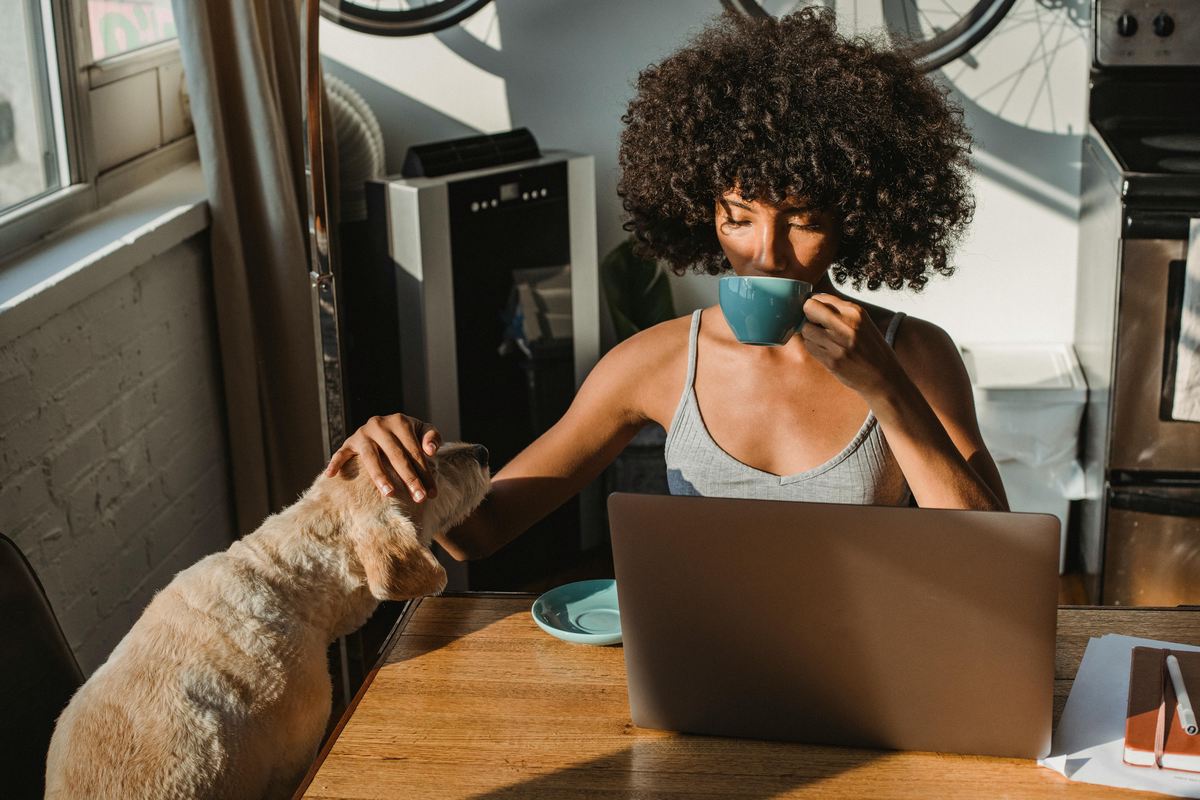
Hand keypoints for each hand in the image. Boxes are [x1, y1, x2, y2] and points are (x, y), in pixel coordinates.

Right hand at [325, 414, 441, 500]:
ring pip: (371, 457)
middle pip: (396, 456)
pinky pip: (340, 453)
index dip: (425, 472)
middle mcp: (379, 425)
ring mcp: (362, 434)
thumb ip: (432, 437)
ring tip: (389, 493)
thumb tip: (431, 450)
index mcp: (400, 421)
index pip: (415, 451)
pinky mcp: (349, 442)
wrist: (387, 427)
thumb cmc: (409, 435)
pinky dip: (335, 463)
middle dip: (409, 479)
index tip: (432, 493)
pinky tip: (332, 476)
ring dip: (380, 476)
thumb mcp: (423, 431)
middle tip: (419, 498)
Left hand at [799, 293, 900, 396]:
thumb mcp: (862, 323)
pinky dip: (813, 348)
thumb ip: (840, 312)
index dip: (814, 306)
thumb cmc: (872, 349)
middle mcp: (847, 325)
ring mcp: (838, 343)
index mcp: (855, 312)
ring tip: (823, 341)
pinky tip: (826, 352)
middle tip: (816, 326)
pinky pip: (809, 347)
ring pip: (806, 330)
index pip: (820, 298)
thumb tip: (813, 303)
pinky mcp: (832, 360)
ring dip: (810, 335)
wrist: (884, 377)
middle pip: (809, 308)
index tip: (816, 314)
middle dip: (808, 317)